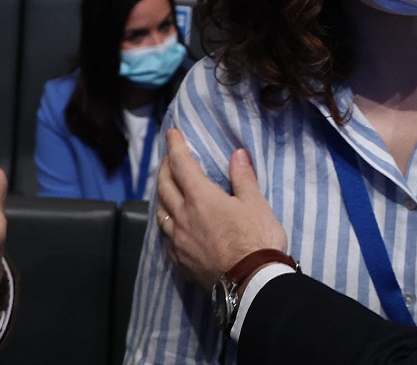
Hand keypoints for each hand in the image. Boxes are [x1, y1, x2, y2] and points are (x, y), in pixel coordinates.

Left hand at [156, 129, 287, 291]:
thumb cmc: (256, 239)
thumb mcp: (256, 203)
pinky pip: (165, 235)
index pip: (181, 165)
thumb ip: (243, 178)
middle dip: (164, 167)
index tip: (172, 133)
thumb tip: (237, 154)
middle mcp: (183, 216)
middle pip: (164, 186)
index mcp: (201, 198)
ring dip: (161, 194)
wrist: (250, 282)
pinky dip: (165, 220)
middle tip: (168, 158)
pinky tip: (171, 223)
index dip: (176, 147)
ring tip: (166, 187)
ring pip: (160, 211)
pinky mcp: (179, 260)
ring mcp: (179, 240)